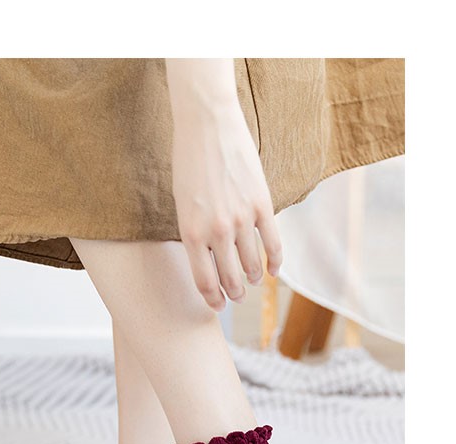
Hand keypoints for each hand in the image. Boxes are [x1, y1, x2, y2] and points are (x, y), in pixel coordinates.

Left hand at [166, 60, 282, 310]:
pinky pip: (273, 243)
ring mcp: (241, 219)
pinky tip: (273, 270)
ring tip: (252, 282)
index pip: (204, 281)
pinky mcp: (261, 205)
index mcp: (190, 234)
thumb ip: (195, 234)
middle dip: (233, 293)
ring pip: (251, 264)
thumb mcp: (181, 204)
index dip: (212, 299)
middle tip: (236, 298)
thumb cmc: (188, 163)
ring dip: (252, 278)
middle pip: (229, 278)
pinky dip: (274, 262)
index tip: (218, 306)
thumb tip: (208, 260)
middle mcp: (216, 232)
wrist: (207, 124)